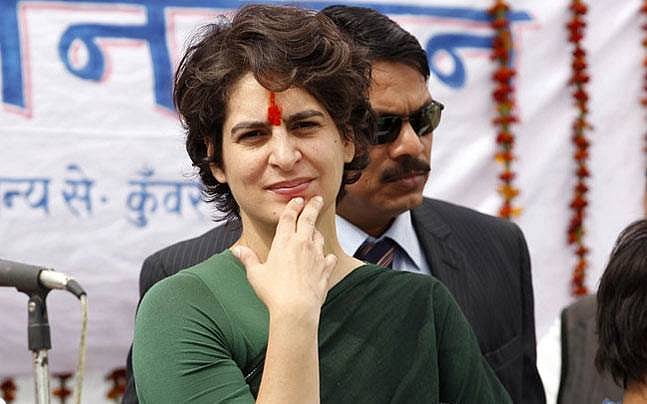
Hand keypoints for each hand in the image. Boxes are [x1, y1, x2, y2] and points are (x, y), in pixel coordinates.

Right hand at [232, 196, 336, 322]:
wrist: (296, 308)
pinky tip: (326, 258)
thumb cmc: (274, 292)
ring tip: (315, 229)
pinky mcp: (325, 269)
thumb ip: (248, 259)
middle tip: (318, 198)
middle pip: (309, 219)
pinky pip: (328, 258)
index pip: (289, 217)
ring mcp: (316, 255)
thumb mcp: (256, 274)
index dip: (293, 206)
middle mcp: (302, 244)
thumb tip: (236, 250)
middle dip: (313, 206)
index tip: (297, 200)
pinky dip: (327, 256)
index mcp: (284, 241)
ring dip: (316, 231)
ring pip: (318, 237)